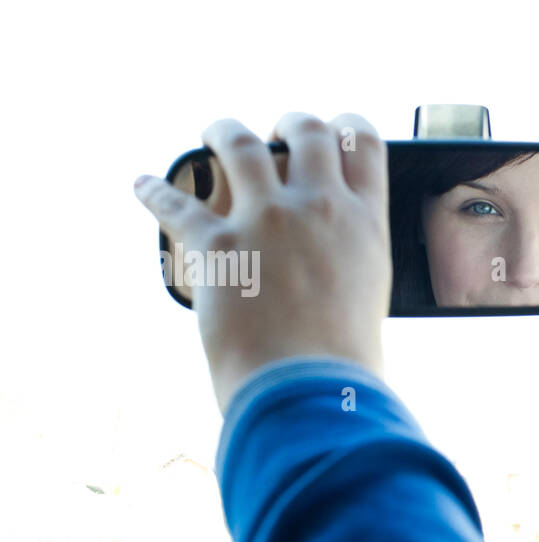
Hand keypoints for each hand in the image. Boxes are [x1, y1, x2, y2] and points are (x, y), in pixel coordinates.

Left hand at [135, 113, 390, 413]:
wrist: (311, 394)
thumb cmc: (345, 366)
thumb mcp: (368, 298)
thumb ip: (350, 262)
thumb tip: (329, 261)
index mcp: (365, 224)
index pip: (365, 144)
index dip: (347, 128)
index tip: (332, 131)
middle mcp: (320, 208)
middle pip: (306, 130)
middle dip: (288, 123)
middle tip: (274, 132)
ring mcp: (268, 220)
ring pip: (240, 143)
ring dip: (224, 132)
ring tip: (214, 134)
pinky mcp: (217, 244)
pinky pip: (175, 202)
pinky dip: (154, 191)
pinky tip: (141, 186)